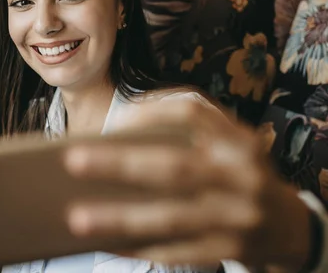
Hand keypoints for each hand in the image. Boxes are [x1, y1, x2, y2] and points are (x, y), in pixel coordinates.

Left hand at [63, 98, 311, 269]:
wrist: (291, 225)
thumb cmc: (240, 176)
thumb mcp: (230, 149)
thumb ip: (191, 140)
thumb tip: (117, 147)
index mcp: (238, 141)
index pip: (192, 115)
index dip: (150, 113)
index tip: (113, 120)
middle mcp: (241, 176)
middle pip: (173, 168)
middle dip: (120, 164)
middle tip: (72, 160)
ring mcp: (238, 217)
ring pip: (170, 218)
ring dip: (119, 218)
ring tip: (77, 218)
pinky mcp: (231, 250)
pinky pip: (176, 251)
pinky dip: (139, 248)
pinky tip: (107, 244)